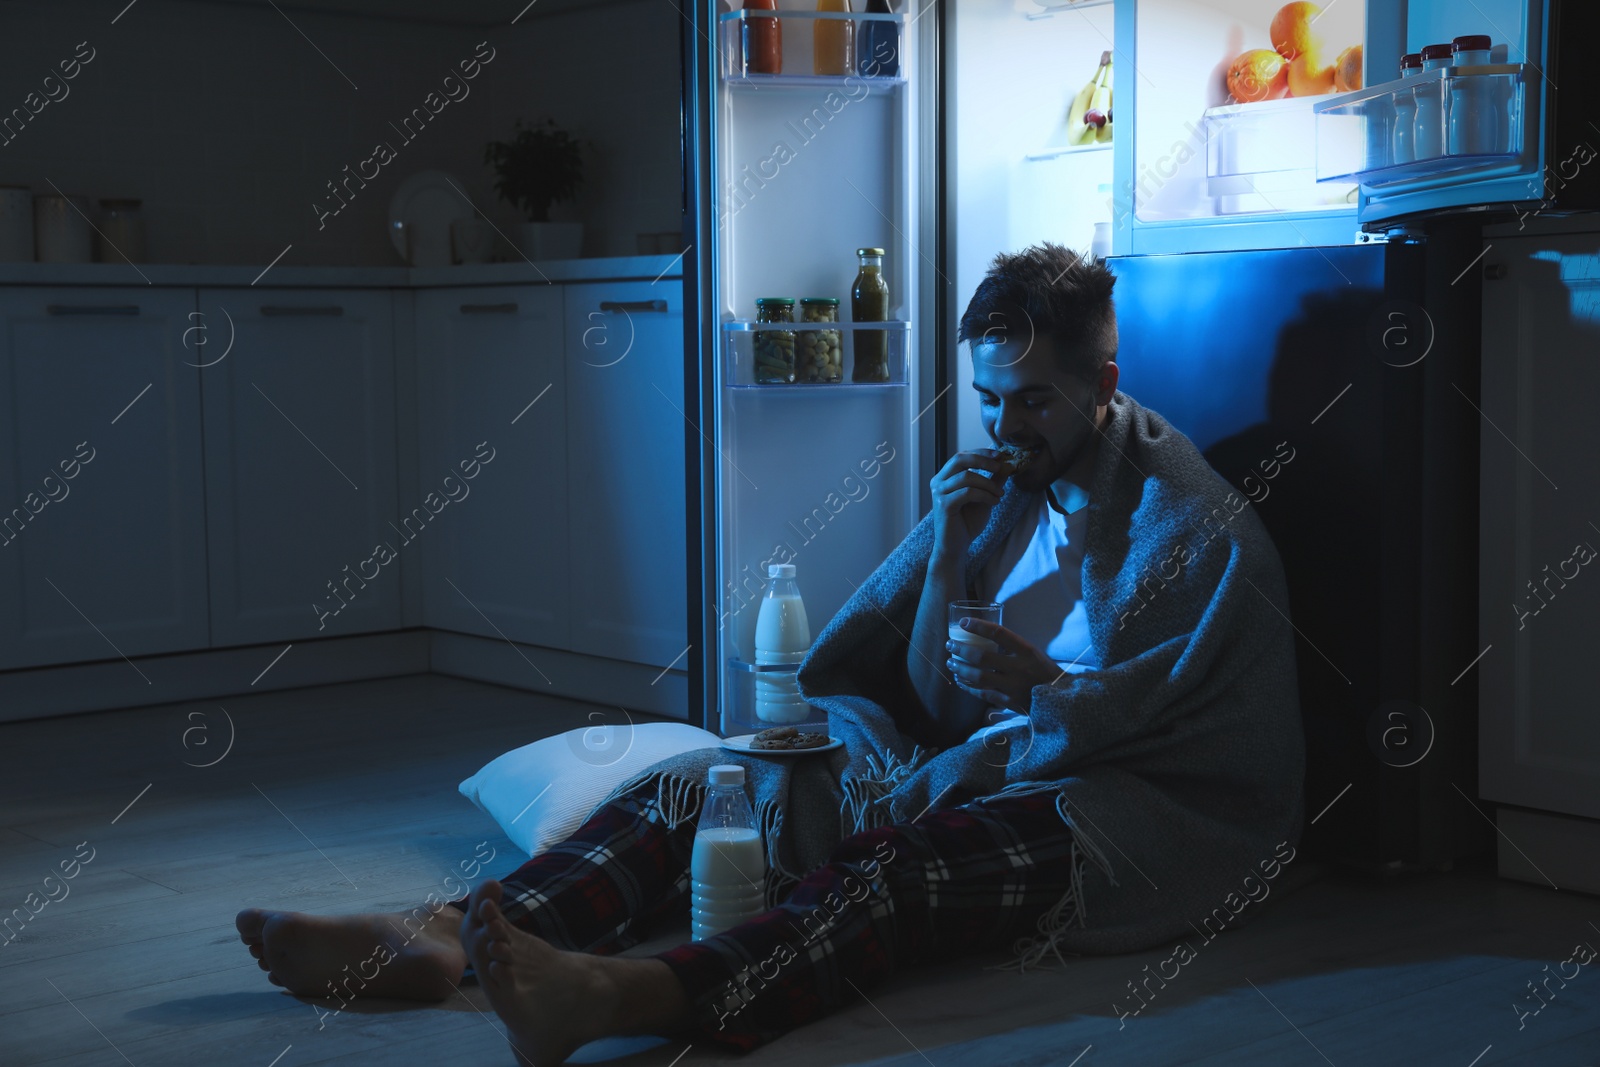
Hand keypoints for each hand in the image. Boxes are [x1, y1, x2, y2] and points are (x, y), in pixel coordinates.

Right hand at [929, 449, 1008, 558]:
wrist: (956, 545)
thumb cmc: (967, 522)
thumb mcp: (984, 497)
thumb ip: (992, 481)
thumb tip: (1006, 465)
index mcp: (946, 477)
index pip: (962, 456)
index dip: (981, 453)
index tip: (1000, 455)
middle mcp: (939, 481)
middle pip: (960, 459)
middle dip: (983, 460)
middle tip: (1000, 466)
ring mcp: (939, 492)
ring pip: (967, 477)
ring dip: (988, 484)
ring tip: (999, 494)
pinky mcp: (943, 504)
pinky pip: (967, 493)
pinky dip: (984, 495)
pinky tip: (993, 502)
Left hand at [945, 618, 1060, 712]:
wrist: (1060, 698)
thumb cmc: (1042, 671)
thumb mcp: (1032, 653)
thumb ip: (1011, 647)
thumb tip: (982, 636)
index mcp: (1027, 651)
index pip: (999, 634)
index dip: (979, 627)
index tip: (964, 622)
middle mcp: (1020, 668)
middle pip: (983, 657)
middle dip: (961, 650)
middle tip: (950, 645)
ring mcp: (1014, 686)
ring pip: (979, 677)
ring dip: (961, 669)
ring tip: (951, 662)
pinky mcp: (1009, 702)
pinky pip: (983, 694)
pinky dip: (969, 687)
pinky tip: (960, 680)